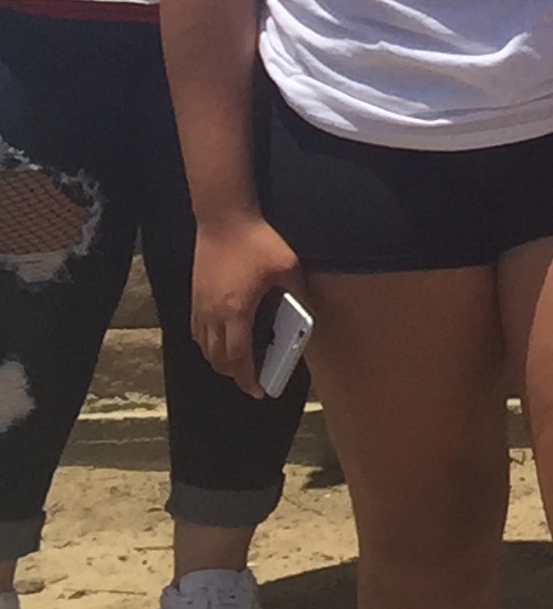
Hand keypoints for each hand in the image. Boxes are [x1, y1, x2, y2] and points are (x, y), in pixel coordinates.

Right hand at [191, 211, 302, 398]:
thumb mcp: (288, 267)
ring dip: (220, 361)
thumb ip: (295, 295)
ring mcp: (199, 306)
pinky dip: (207, 345)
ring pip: (204, 347)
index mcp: (237, 312)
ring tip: (238, 364)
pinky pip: (196, 332)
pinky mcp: (194, 296)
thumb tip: (303, 317)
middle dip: (234, 374)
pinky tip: (220, 341)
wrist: (223, 218)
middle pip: (218, 359)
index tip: (259, 390)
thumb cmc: (258, 241)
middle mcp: (213, 315)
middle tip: (252, 379)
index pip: (239, 358)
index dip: (248, 378)